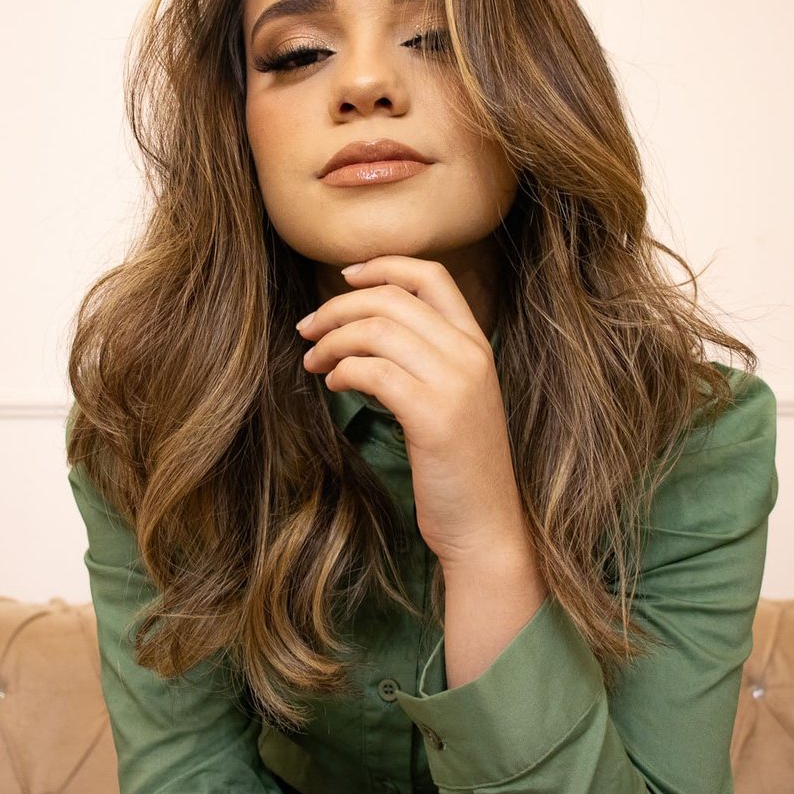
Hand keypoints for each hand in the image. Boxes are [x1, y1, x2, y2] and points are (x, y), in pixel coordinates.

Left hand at [295, 255, 529, 566]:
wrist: (485, 526)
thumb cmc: (458, 467)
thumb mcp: (452, 399)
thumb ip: (425, 360)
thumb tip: (365, 329)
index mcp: (476, 344)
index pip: (431, 275)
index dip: (382, 266)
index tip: (344, 278)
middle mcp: (470, 354)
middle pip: (392, 299)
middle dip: (338, 307)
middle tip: (307, 330)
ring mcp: (456, 383)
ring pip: (378, 330)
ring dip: (333, 341)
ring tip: (314, 362)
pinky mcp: (434, 416)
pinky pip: (374, 371)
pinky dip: (343, 372)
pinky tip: (334, 386)